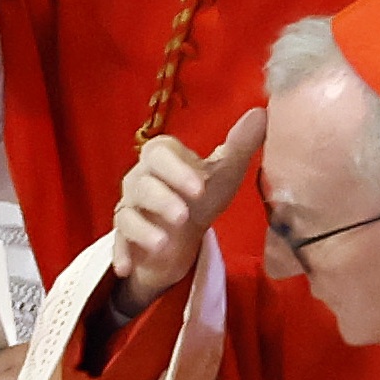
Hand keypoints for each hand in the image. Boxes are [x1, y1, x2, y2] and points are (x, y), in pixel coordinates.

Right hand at [110, 106, 261, 310]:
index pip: (160, 152)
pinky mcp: (125, 236)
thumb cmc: (203, 195)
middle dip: (161, 198)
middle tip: (184, 215)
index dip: (178, 167)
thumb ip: (240, 144)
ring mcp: (130, 208)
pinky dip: (122, 254)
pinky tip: (129, 267)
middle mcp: (140, 179)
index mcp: (163, 158)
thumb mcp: (225, 171)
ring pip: (128, 212)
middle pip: (141, 182)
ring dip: (145, 228)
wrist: (185, 234)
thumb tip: (261, 112)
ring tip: (164, 242)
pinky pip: (118, 243)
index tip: (201, 186)